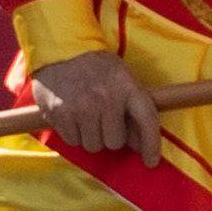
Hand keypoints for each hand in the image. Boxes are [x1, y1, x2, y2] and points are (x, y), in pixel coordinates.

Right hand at [26, 50, 161, 161]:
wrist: (61, 49)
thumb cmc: (97, 66)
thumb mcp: (122, 78)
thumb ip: (132, 110)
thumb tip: (138, 145)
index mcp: (127, 86)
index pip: (147, 120)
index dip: (151, 144)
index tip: (150, 161)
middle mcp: (106, 99)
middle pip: (115, 142)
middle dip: (111, 136)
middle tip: (104, 122)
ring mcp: (82, 108)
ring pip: (93, 145)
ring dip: (91, 137)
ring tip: (87, 116)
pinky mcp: (60, 114)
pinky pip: (73, 141)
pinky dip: (74, 134)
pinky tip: (73, 116)